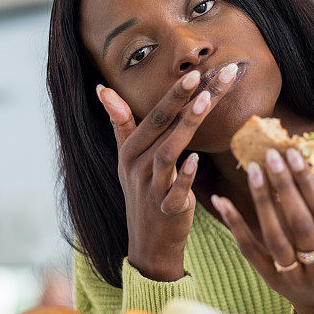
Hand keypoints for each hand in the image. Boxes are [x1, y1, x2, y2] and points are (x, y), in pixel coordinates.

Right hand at [95, 63, 239, 280]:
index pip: (154, 115)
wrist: (149, 243)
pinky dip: (185, 176)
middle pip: (163, 126)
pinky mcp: (167, 210)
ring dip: (186, 126)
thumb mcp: (127, 158)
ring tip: (206, 102)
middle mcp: (138, 165)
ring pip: (168, 153)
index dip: (174, 93)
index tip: (196, 71)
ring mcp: (151, 188)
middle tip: (209, 75)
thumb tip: (103, 88)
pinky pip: (174, 191)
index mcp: (131, 150)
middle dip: (186, 98)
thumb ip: (120, 123)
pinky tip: (198, 161)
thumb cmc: (143, 192)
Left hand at [211, 147, 313, 313]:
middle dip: (285, 188)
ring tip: (253, 171)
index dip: (309, 185)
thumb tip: (299, 166)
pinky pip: (250, 251)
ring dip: (262, 201)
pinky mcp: (271, 282)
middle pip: (300, 227)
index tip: (294, 155)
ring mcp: (294, 280)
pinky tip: (223, 201)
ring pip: (275, 238)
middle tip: (271, 156)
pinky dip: (235, 224)